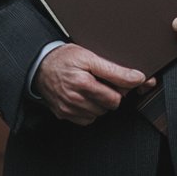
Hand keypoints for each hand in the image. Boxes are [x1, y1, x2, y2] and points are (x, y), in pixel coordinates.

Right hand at [32, 44, 153, 125]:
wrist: (39, 65)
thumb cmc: (63, 58)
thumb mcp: (89, 56)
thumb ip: (115, 69)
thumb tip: (137, 78)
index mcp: (83, 82)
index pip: (116, 96)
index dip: (122, 87)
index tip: (124, 82)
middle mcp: (75, 97)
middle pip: (109, 106)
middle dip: (111, 94)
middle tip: (103, 81)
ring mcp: (69, 108)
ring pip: (100, 113)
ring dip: (100, 102)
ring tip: (91, 87)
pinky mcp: (64, 114)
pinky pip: (87, 119)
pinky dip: (89, 110)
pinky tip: (84, 97)